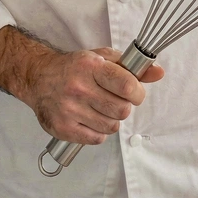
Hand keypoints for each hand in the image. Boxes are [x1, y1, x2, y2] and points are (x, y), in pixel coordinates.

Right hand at [25, 46, 165, 145]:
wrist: (39, 78)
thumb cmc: (75, 68)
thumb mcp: (103, 58)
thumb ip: (132, 67)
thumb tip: (159, 72)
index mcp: (91, 67)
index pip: (127, 85)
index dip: (138, 93)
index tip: (135, 93)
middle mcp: (79, 88)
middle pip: (122, 110)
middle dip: (124, 107)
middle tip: (116, 101)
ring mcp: (70, 110)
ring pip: (111, 126)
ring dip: (111, 120)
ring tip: (101, 109)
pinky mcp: (63, 128)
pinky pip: (97, 139)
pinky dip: (99, 132)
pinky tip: (91, 119)